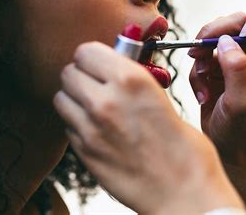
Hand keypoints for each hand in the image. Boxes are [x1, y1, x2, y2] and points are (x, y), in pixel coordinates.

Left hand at [54, 41, 244, 213]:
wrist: (184, 195)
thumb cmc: (184, 148)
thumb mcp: (161, 97)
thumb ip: (131, 78)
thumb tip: (112, 64)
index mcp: (130, 80)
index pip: (86, 51)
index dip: (93, 57)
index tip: (101, 63)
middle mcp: (105, 100)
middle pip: (68, 72)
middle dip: (81, 75)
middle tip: (96, 84)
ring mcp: (90, 129)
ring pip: (61, 97)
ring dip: (74, 98)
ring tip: (94, 106)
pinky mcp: (84, 153)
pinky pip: (67, 125)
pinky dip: (76, 123)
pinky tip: (97, 130)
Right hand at [188, 5, 245, 212]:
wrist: (224, 149)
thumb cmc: (240, 131)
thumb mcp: (242, 103)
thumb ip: (238, 70)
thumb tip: (227, 40)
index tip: (242, 33)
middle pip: (239, 19)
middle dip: (217, 32)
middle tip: (201, 52)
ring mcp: (237, 58)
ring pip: (216, 33)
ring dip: (202, 53)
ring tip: (202, 77)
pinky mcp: (218, 65)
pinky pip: (202, 53)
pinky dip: (196, 72)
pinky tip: (202, 93)